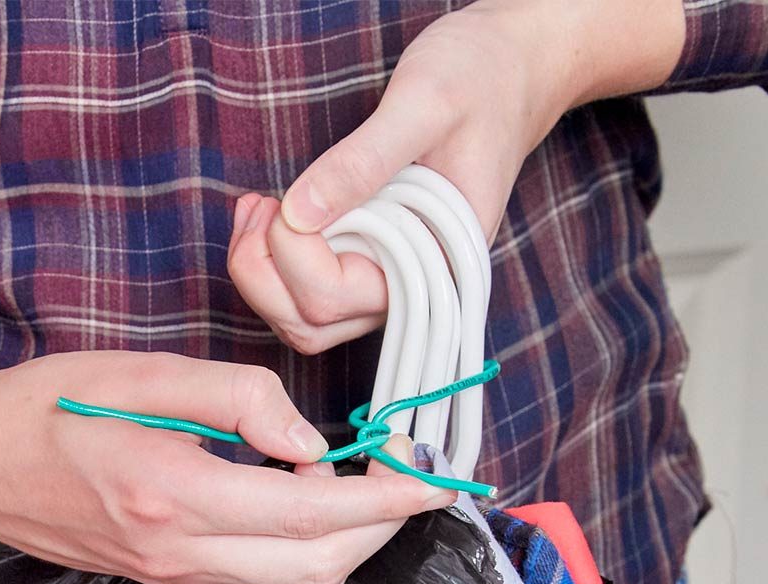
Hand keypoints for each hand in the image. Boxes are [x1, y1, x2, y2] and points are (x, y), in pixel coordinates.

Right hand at [0, 352, 453, 583]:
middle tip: (407, 474)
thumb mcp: (137, 374)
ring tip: (354, 490)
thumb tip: (309, 439)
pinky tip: (302, 514)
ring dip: (349, 550)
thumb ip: (233, 397)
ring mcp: (178, 580)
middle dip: (383, 525)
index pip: (313, 513)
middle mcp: (182, 555)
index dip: (387, 498)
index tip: (434, 475)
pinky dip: (309, 565)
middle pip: (321, 566)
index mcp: (175, 494)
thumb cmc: (49, 407)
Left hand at [227, 0, 684, 356]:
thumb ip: (362, 161)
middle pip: (308, 326)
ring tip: (257, 209)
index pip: (332, 296)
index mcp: (433, 265)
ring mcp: (385, 284)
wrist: (511, 72)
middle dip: (262, 274)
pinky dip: (274, 268)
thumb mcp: (423, 105)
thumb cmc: (481, 80)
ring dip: (261, 276)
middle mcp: (407, 289)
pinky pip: (308, 298)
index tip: (279, 199)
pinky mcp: (369, 268)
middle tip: (255, 206)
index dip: (291, 253)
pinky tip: (269, 214)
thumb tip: (299, 211)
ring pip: (302, 322)